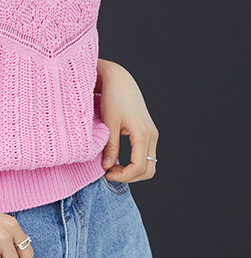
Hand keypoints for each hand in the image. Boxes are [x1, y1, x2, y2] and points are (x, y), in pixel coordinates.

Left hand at [96, 59, 158, 183]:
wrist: (120, 80)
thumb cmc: (113, 98)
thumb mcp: (109, 124)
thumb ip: (110, 147)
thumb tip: (107, 167)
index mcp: (143, 134)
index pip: (139, 167)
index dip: (123, 176)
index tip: (106, 174)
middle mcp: (151, 135)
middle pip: (149, 169)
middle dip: (130, 177)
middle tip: (110, 173)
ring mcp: (152, 133)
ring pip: (149, 164)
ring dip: (133, 171)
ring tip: (112, 167)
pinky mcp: (148, 132)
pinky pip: (146, 154)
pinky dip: (135, 162)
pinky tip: (118, 159)